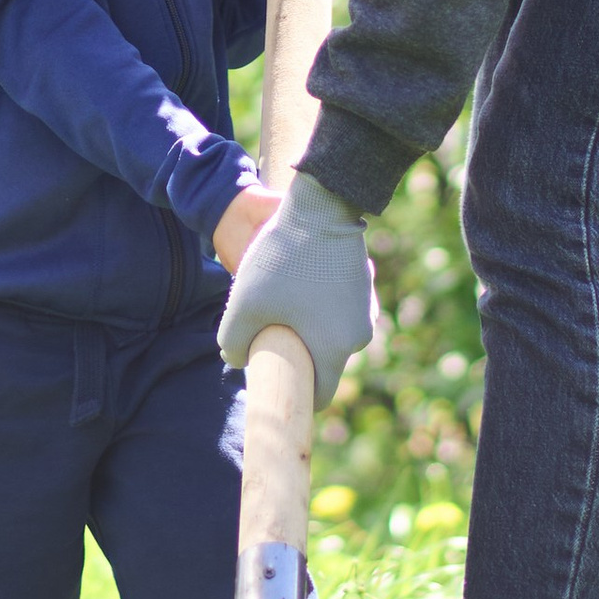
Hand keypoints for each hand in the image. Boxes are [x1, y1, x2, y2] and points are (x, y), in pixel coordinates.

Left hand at [217, 171, 376, 405]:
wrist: (321, 204)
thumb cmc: (282, 259)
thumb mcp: (244, 304)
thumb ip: (233, 342)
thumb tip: (237, 358)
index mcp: (336, 349)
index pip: (317, 395)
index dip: (290, 392)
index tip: (269, 378)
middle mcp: (359, 335)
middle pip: (320, 362)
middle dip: (293, 354)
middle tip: (264, 331)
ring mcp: (365, 309)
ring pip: (326, 333)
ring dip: (302, 326)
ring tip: (276, 300)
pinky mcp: (363, 287)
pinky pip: (334, 310)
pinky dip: (314, 306)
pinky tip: (294, 280)